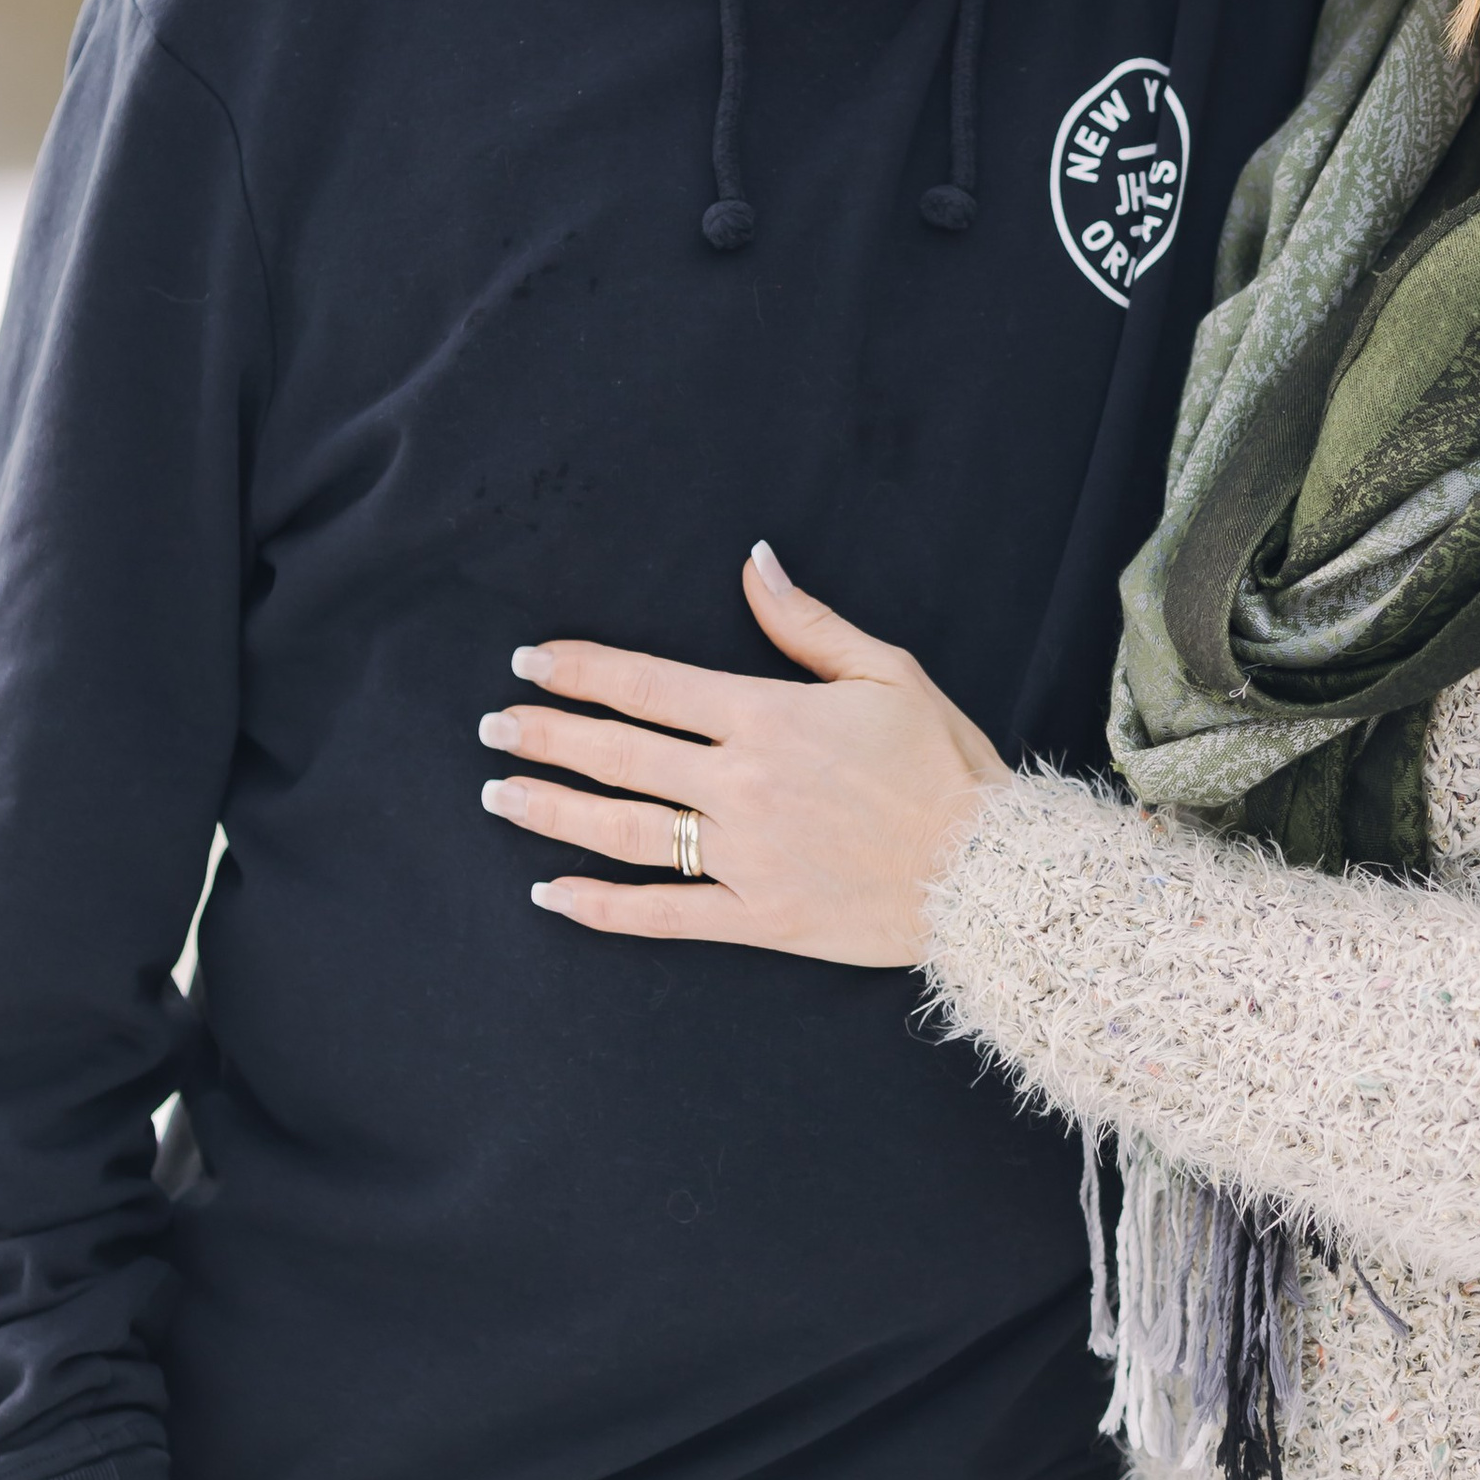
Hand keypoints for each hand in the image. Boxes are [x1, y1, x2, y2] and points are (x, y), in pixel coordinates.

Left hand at [478, 543, 1008, 961]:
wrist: (987, 871)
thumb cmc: (944, 765)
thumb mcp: (886, 671)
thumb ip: (806, 622)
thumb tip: (753, 561)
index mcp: (766, 718)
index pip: (647, 686)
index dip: (580, 671)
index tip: (530, 662)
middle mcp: (740, 786)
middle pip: (617, 754)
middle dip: (544, 736)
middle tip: (492, 727)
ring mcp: (741, 857)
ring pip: (622, 831)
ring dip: (552, 810)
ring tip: (498, 795)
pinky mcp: (756, 918)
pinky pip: (660, 915)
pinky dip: (599, 907)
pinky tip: (550, 893)